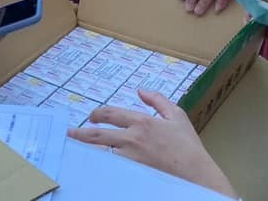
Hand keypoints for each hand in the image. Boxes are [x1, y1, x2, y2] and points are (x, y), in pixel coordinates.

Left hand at [68, 90, 236, 197]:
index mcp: (142, 122)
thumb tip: (140, 90)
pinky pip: (110, 169)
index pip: (110, 114)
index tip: (91, 117)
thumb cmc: (188, 147)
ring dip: (85, 151)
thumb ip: (158, 99)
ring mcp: (130, 159)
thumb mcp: (177, 115)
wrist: (197, 176)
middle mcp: (132, 139)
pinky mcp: (132, 175)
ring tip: (72, 150)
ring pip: (99, 153)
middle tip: (70, 134)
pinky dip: (98, 166)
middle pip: (97, 135)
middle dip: (79, 134)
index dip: (97, 114)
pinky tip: (89, 166)